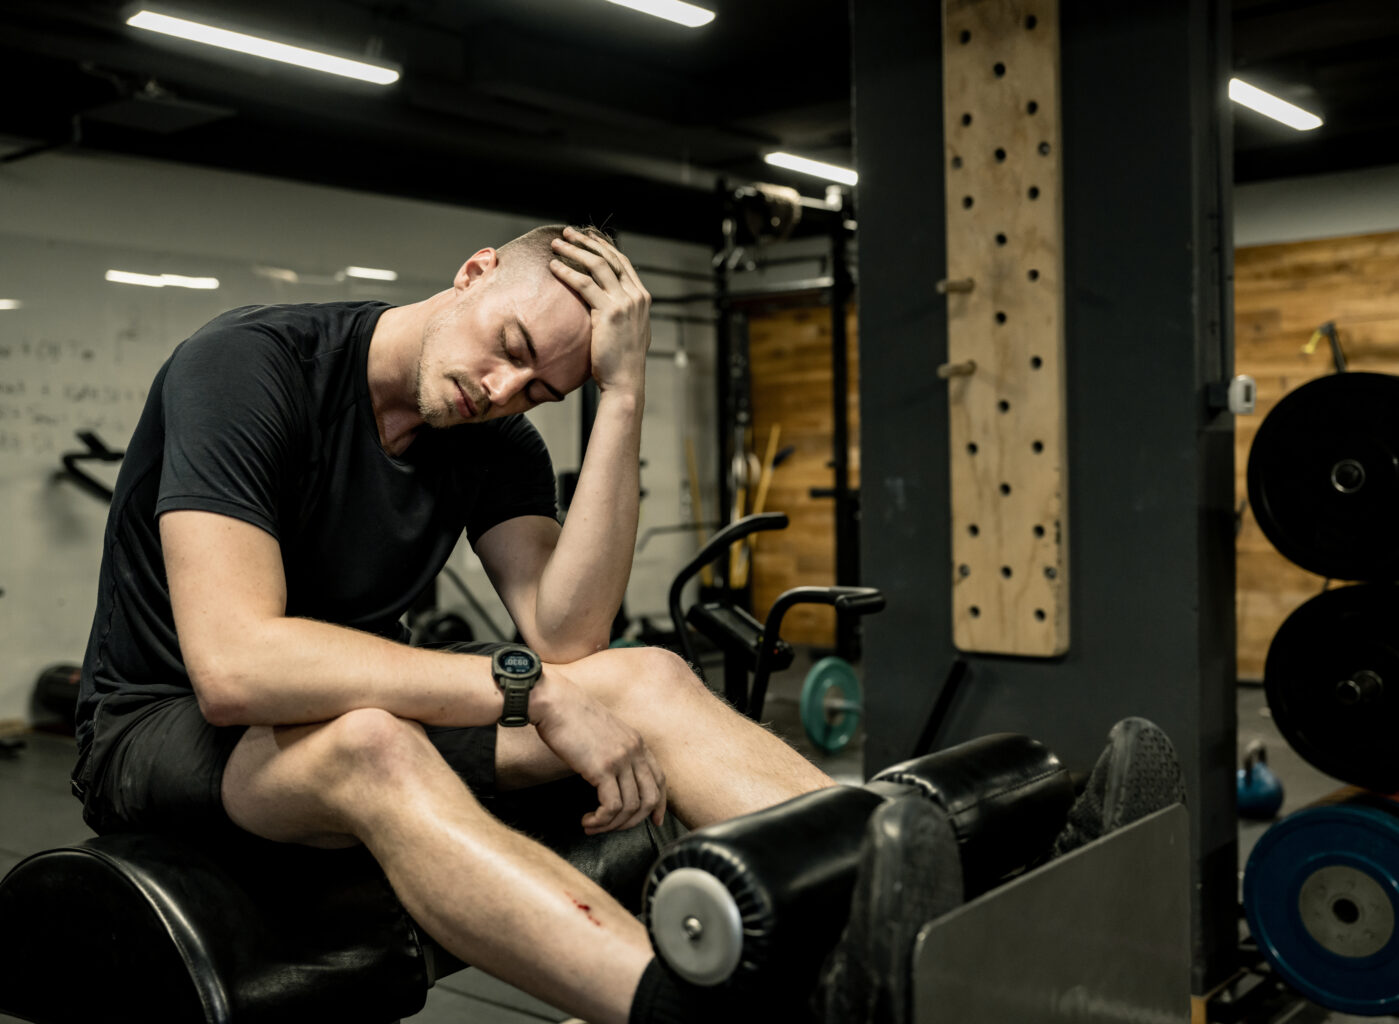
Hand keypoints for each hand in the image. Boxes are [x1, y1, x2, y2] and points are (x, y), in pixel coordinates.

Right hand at [530, 666, 667, 833]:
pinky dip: (601, 820)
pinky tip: (588, 820)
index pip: (660, 779)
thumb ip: (614, 750)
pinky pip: (611, 807)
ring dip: (611, 825)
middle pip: (650, 798)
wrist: (554, 702)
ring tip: (593, 826)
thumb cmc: (570, 715)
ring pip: (630, 807)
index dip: (659, 804)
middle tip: (613, 829)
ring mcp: (621, 759)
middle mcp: (634, 750)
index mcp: (636, 741)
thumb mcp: (603, 731)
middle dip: (633, 821)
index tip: (654, 820)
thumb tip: (611, 777)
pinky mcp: (603, 768)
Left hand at [549, 227, 650, 396]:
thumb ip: (623, 313)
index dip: (602, 247)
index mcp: (642, 298)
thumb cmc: (621, 361)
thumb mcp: (629, 330)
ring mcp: (625, 303)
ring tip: (556, 245)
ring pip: (597, 265)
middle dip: (587, 242)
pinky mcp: (609, 312)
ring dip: (574, 251)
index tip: (585, 238)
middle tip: (567, 233)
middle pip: (610, 257)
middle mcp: (636, 296)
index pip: (621, 262)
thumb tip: (608, 304)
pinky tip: (554, 267)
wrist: (626, 381)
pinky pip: (585, 284)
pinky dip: (568, 272)